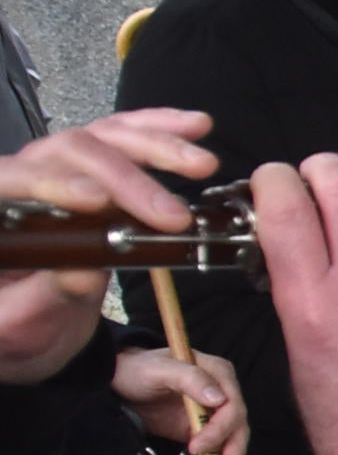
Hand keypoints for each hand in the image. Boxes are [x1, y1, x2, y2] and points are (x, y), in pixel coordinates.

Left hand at [0, 110, 216, 382]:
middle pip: (66, 152)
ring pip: (100, 138)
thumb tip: (85, 271)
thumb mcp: (19, 325)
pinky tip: (196, 126)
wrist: (35, 327)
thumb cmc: (18, 327)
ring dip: (153, 146)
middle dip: (124, 178)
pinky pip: (119, 137)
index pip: (10, 180)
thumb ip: (45, 296)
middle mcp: (18, 182)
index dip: (50, 182)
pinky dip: (157, 129)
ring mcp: (55, 171)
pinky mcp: (89, 173)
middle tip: (171, 215)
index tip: (97, 201)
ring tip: (200, 164)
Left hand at [111, 345, 249, 454]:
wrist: (117, 383)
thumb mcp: (159, 369)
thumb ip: (190, 379)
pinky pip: (212, 454)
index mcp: (218, 375)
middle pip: (236, 428)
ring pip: (228, 444)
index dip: (220, 428)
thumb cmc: (138, 369)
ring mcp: (212, 416)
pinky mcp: (201, 432)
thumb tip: (219, 399)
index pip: (232, 405)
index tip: (197, 446)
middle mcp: (222, 395)